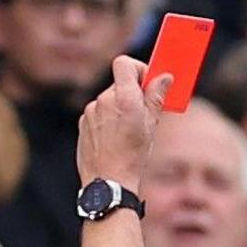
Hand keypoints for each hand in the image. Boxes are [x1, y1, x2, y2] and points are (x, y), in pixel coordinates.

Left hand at [77, 56, 171, 187]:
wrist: (108, 182)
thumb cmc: (132, 156)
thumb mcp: (151, 125)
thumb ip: (155, 97)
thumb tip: (164, 77)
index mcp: (123, 97)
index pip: (124, 63)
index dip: (138, 69)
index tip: (147, 83)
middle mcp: (104, 100)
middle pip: (119, 84)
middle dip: (132, 94)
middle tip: (144, 113)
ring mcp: (90, 112)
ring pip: (109, 101)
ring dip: (119, 109)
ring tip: (128, 132)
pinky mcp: (83, 124)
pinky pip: (98, 114)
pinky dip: (107, 121)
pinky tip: (114, 139)